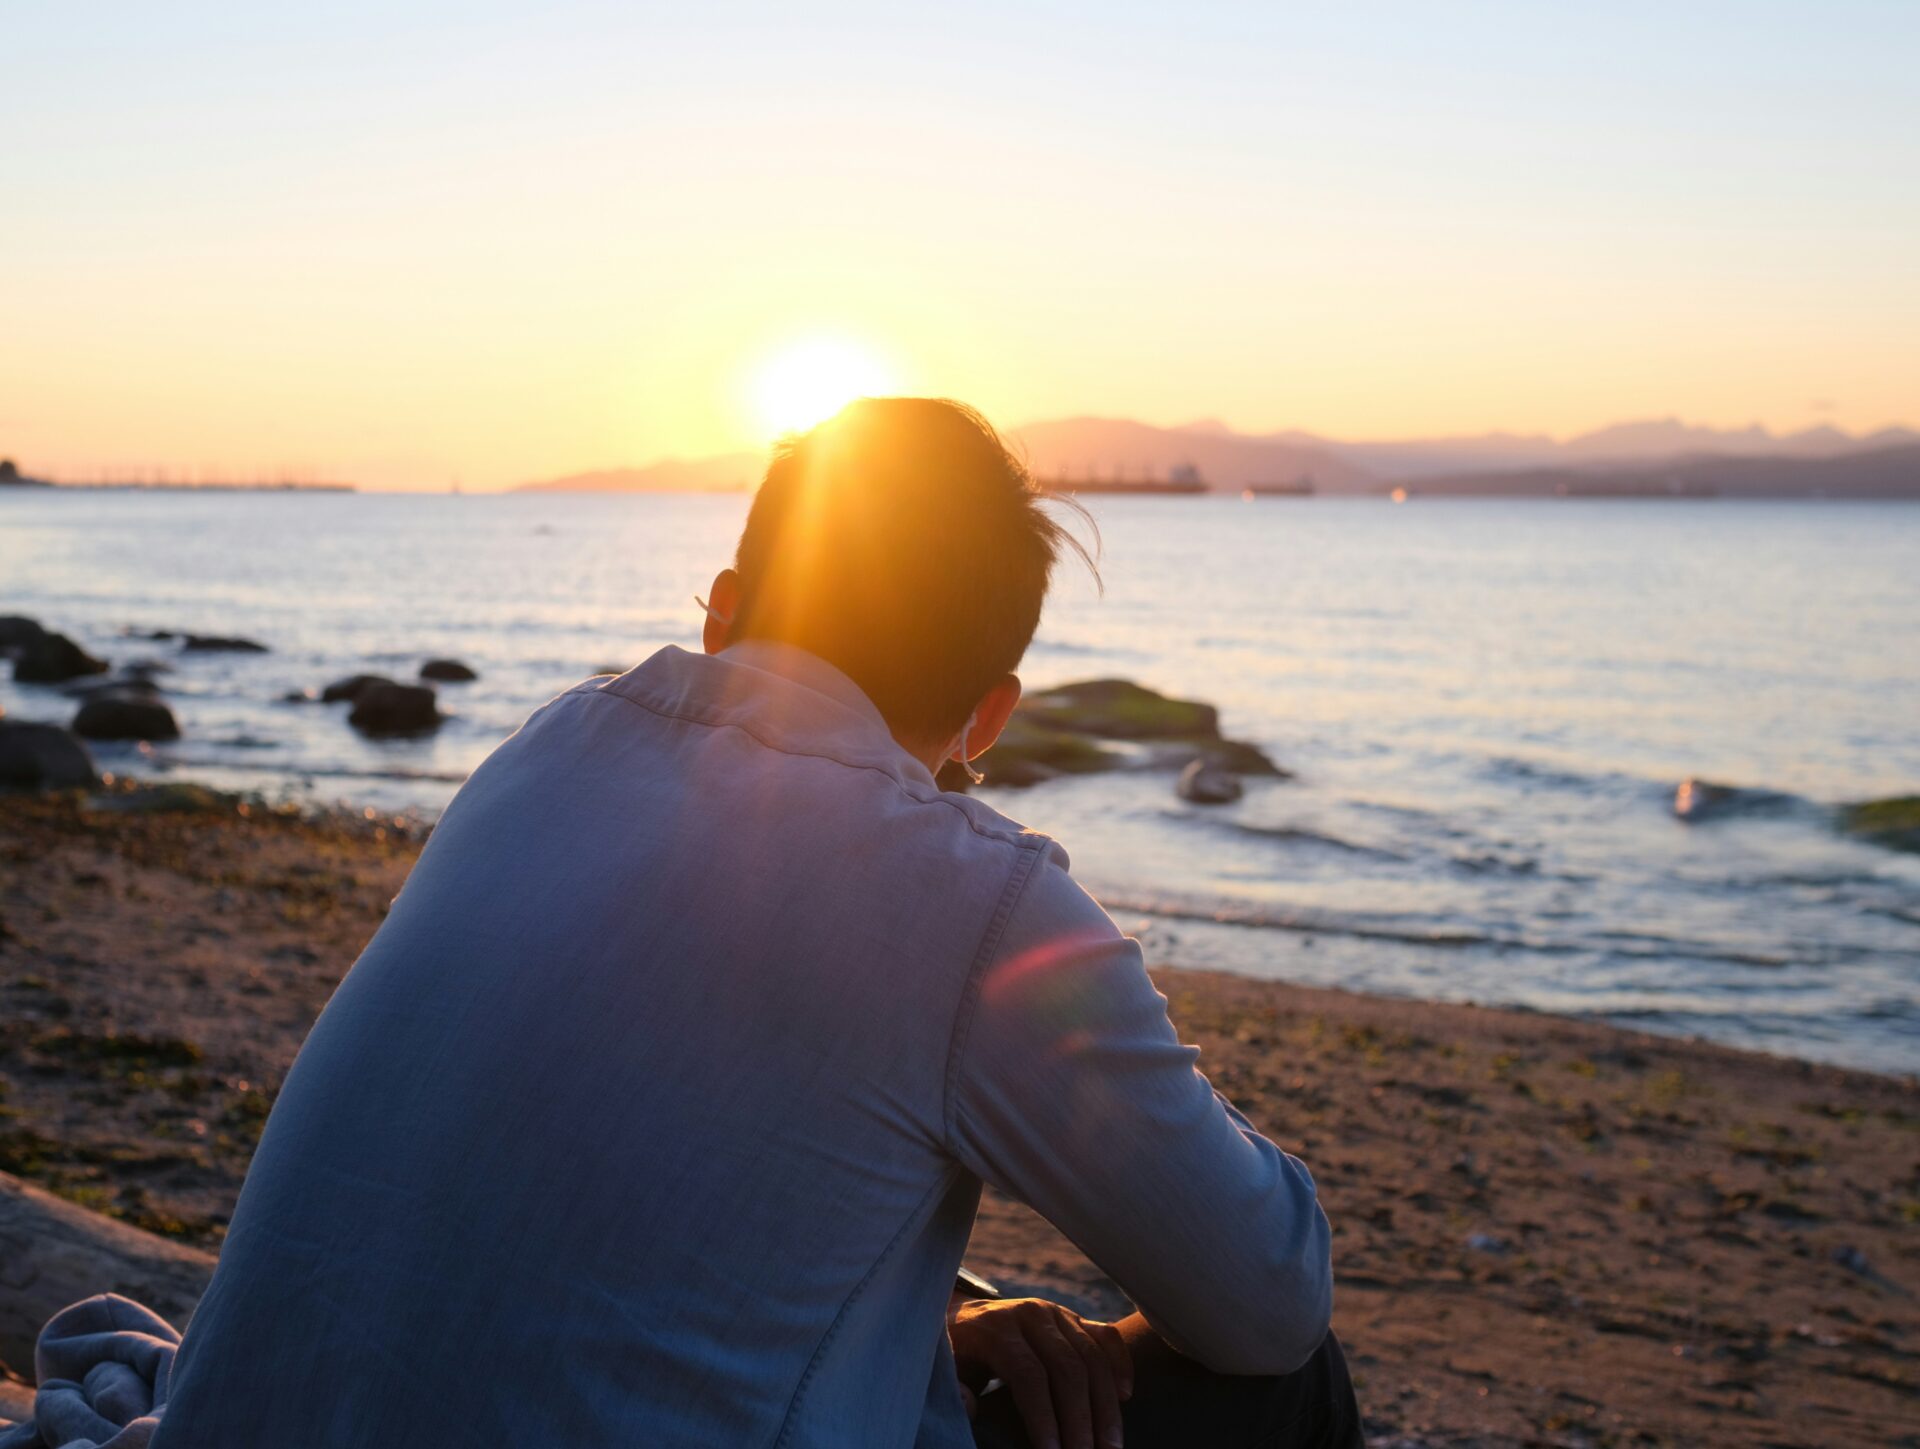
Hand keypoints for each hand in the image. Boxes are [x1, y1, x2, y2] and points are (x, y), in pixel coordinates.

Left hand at [948, 1297, 1131, 1448]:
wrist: (963, 1317)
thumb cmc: (955, 1355)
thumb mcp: (944, 1370)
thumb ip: (954, 1389)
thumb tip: (970, 1406)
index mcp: (994, 1327)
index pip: (1027, 1373)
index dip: (1043, 1417)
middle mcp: (1030, 1313)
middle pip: (1067, 1366)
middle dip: (1081, 1419)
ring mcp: (1056, 1313)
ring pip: (1092, 1355)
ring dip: (1106, 1405)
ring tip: (1110, 1446)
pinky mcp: (1074, 1318)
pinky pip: (1106, 1336)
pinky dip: (1120, 1364)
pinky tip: (1125, 1396)